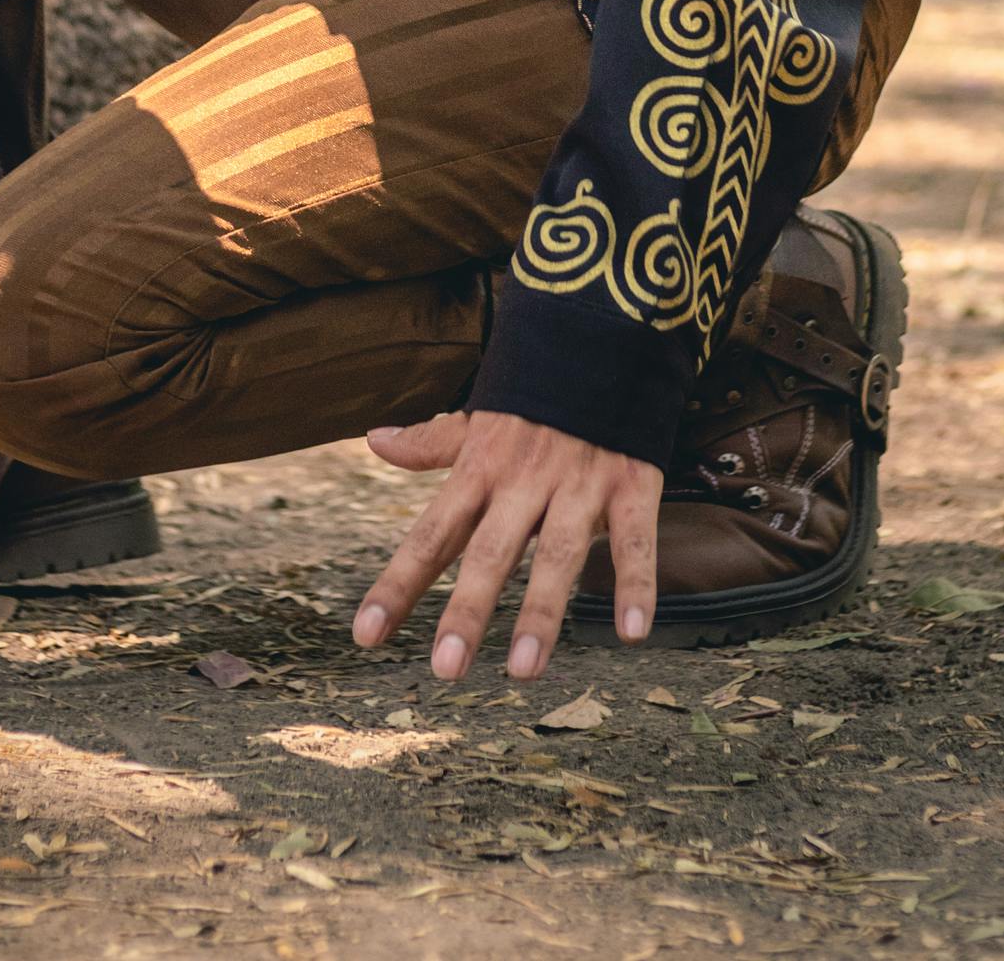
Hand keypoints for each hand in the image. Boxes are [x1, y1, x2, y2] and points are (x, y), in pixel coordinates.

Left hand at [353, 408, 660, 681]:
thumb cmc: (536, 391)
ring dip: (541, 613)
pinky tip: (633, 633)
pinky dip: (636, 584)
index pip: (433, 533)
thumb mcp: (481, 416)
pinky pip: (635, 539)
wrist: (606, 331)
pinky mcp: (632, 482)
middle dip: (468, 608)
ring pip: (558, 554)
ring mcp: (580, 483)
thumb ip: (433, 441)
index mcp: (483, 467)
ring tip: (522, 671)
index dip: (399, 583)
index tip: (366, 635)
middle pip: (492, 551)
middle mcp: (525, 480)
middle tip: (445, 669)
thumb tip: (376, 441)